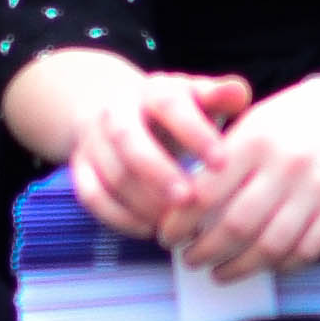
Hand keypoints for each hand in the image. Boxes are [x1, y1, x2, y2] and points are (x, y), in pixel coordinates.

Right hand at [66, 71, 248, 244]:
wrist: (121, 112)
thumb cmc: (175, 113)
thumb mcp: (199, 98)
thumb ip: (221, 96)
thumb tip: (239, 93)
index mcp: (152, 90)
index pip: (169, 105)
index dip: (194, 133)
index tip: (221, 162)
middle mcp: (116, 111)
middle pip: (128, 140)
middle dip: (158, 172)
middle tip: (189, 200)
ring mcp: (94, 140)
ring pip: (112, 174)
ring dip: (144, 202)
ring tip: (176, 223)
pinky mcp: (81, 168)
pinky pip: (92, 196)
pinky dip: (119, 218)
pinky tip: (149, 230)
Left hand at [166, 67, 319, 280]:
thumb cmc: (287, 121)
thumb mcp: (248, 123)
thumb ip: (218, 162)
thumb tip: (182, 209)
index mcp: (254, 141)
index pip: (205, 193)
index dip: (180, 224)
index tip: (168, 237)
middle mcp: (286, 165)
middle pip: (236, 227)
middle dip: (204, 252)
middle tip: (189, 259)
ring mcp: (316, 188)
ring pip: (270, 247)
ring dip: (238, 268)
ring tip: (218, 272)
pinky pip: (305, 251)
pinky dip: (278, 266)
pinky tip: (260, 266)